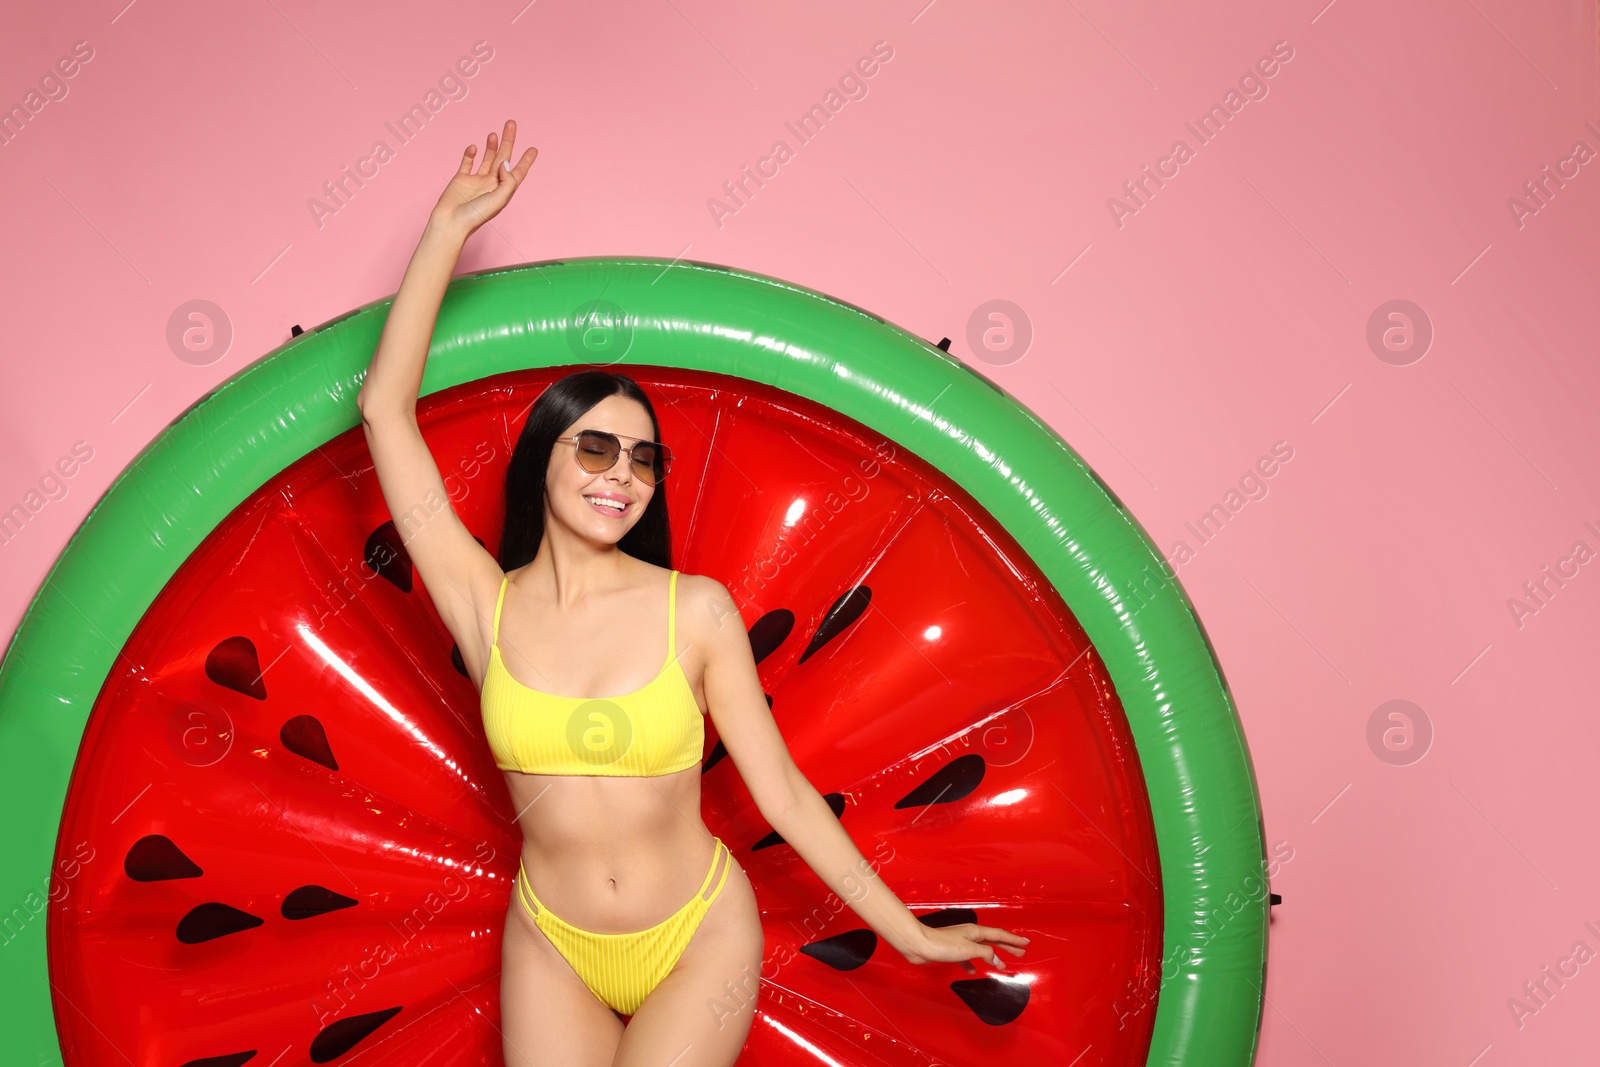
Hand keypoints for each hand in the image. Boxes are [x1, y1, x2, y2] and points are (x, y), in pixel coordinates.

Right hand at [430, 119, 537, 237]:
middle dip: (508, 141)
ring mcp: (476, 181)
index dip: (526, 160)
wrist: (451, 222)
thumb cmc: (476, 216)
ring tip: (494, 133)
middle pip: (503, 158)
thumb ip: (507, 181)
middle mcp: (491, 184)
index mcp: (503, 190)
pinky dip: (470, 153)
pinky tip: (474, 147)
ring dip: (491, 146)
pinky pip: (467, 162)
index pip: (517, 172)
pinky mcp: (461, 179)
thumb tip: (506, 163)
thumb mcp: (499, 199)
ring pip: (487, 158)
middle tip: (511, 124)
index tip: (534, 148)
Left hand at [900, 923, 1029, 974]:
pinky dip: (973, 964)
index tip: (1025, 943)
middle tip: (1021, 951)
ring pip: (982, 950)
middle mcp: (970, 935)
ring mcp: (961, 942)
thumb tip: (996, 959)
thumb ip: (985, 954)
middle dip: (1008, 946)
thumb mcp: (969, 949)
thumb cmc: (941, 944)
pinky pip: (968, 958)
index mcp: (976, 932)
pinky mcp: (952, 951)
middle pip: (993, 940)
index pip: (999, 935)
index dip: (1013, 940)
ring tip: (1002, 964)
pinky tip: (973, 970)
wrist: (919, 945)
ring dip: (993, 956)